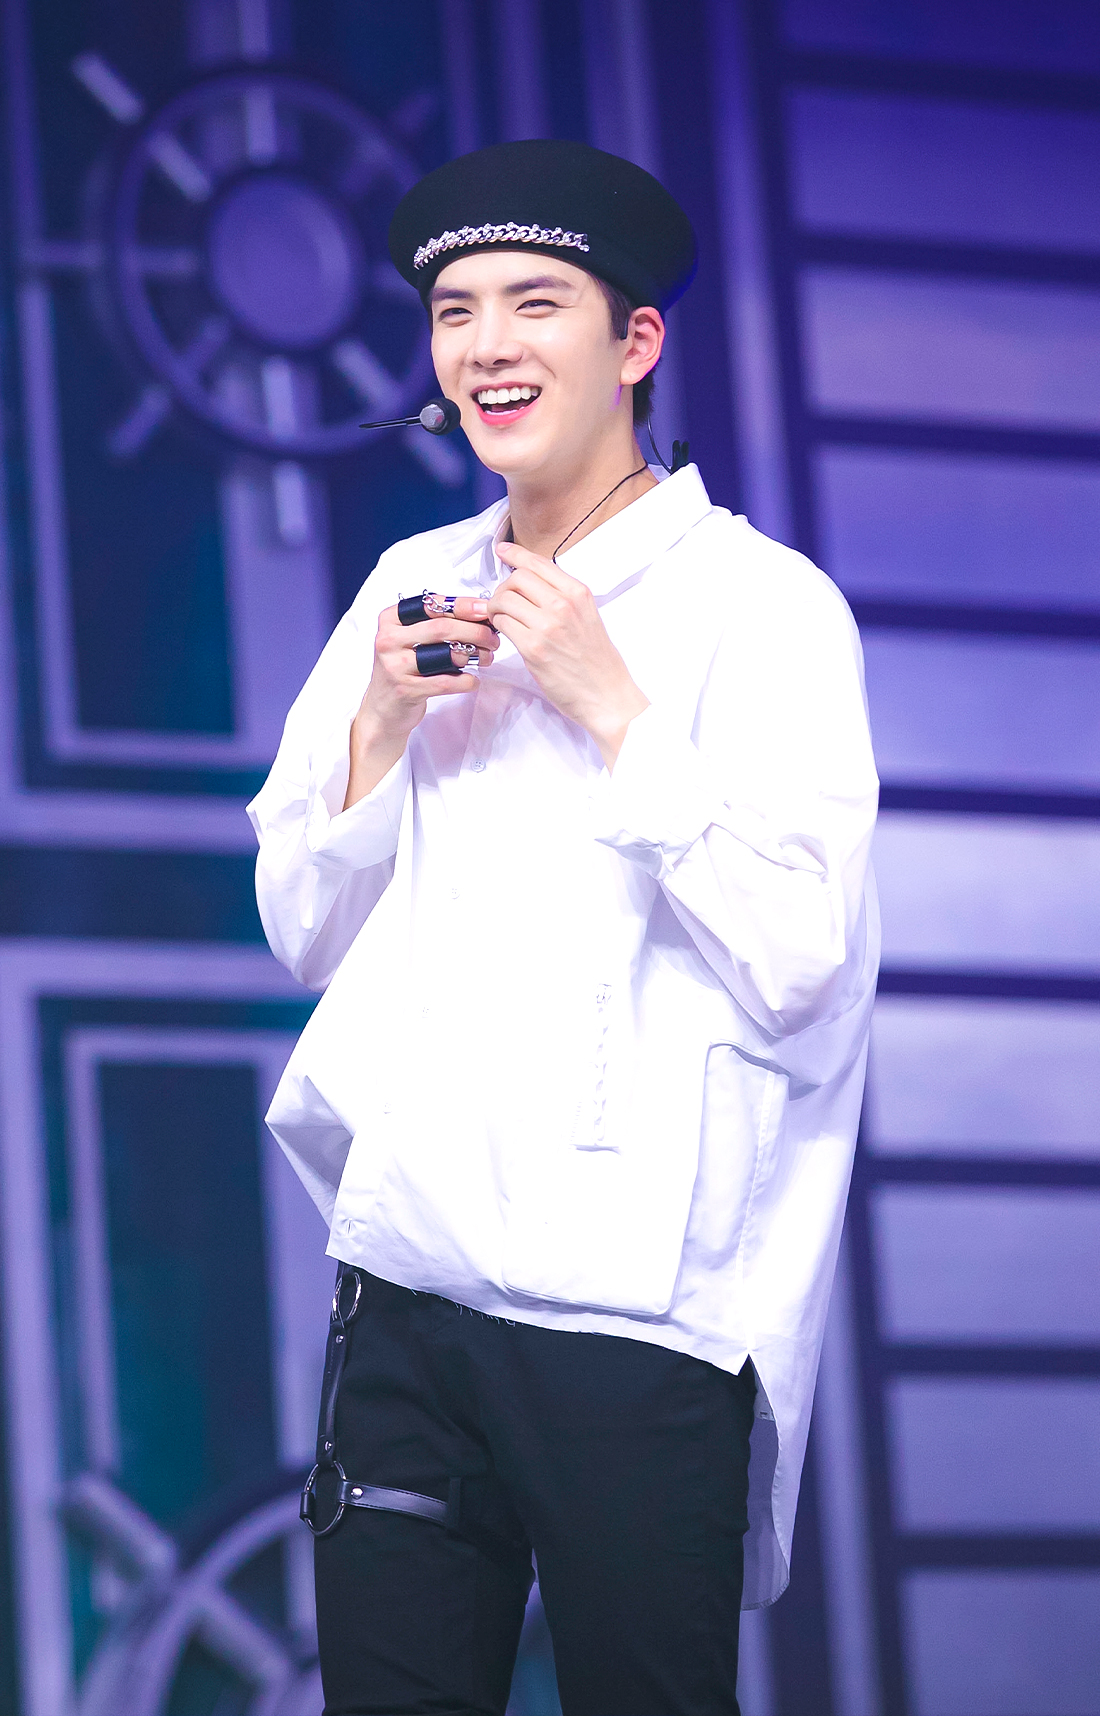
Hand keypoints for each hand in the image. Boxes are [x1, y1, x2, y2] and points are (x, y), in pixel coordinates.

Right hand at [345, 599, 498, 806]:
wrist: (385, 707)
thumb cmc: (405, 667)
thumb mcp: (411, 638)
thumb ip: (437, 622)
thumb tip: (479, 612)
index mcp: (391, 619)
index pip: (430, 605)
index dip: (462, 605)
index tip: (485, 608)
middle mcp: (389, 640)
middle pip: (441, 628)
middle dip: (474, 631)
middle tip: (493, 638)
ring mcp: (395, 666)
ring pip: (445, 654)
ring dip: (474, 655)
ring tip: (487, 657)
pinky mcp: (406, 690)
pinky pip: (446, 682)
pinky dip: (467, 681)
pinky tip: (473, 681)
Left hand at [483, 543, 647, 767]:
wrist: (607, 695)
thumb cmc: (597, 661)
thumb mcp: (588, 617)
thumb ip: (563, 598)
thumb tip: (530, 584)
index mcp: (578, 593)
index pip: (538, 562)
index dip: (515, 554)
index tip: (502, 550)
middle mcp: (563, 604)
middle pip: (516, 579)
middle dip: (502, 588)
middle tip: (502, 604)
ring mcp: (548, 626)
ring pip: (503, 600)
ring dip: (495, 609)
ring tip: (500, 620)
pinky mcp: (533, 648)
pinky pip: (502, 624)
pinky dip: (498, 627)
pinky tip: (504, 635)